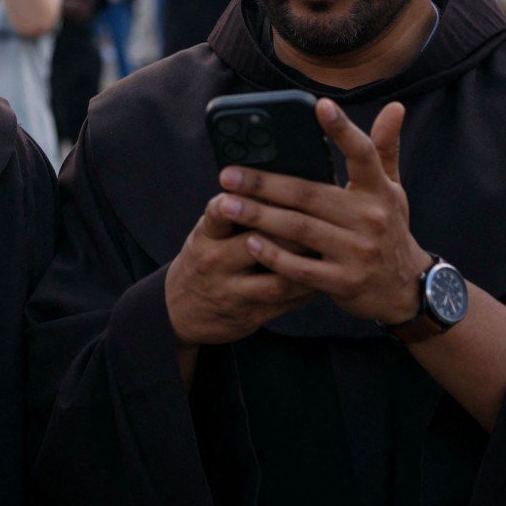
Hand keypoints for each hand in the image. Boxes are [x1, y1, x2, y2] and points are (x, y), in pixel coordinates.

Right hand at [163, 197, 315, 346]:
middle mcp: (215, 262)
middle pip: (258, 244)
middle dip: (293, 231)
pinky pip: (285, 303)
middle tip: (322, 219)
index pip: (219, 213)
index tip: (265, 189)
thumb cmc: (202, 262)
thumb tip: (278, 191)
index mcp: (205, 237)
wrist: (177, 311)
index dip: (243, 200)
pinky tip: (324, 277)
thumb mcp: (205, 235)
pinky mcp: (248, 315)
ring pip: (277, 279)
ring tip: (329, 252)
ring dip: (307, 266)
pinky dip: (308, 290)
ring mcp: (231, 292)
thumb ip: (233, 217)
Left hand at [217, 100, 432, 326]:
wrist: (403, 288)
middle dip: (265, 184)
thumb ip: (384, 149)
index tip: (320, 105)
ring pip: (299, 229)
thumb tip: (394, 106)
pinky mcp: (344, 282)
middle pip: (310, 194)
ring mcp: (358, 252)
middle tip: (228, 174)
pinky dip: (274, 255)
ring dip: (259, 216)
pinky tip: (249, 242)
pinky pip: (301, 268)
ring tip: (226, 205)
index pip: (362, 154)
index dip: (342, 130)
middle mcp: (370, 219)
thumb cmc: (388, 228)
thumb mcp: (392, 190)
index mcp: (380, 191)